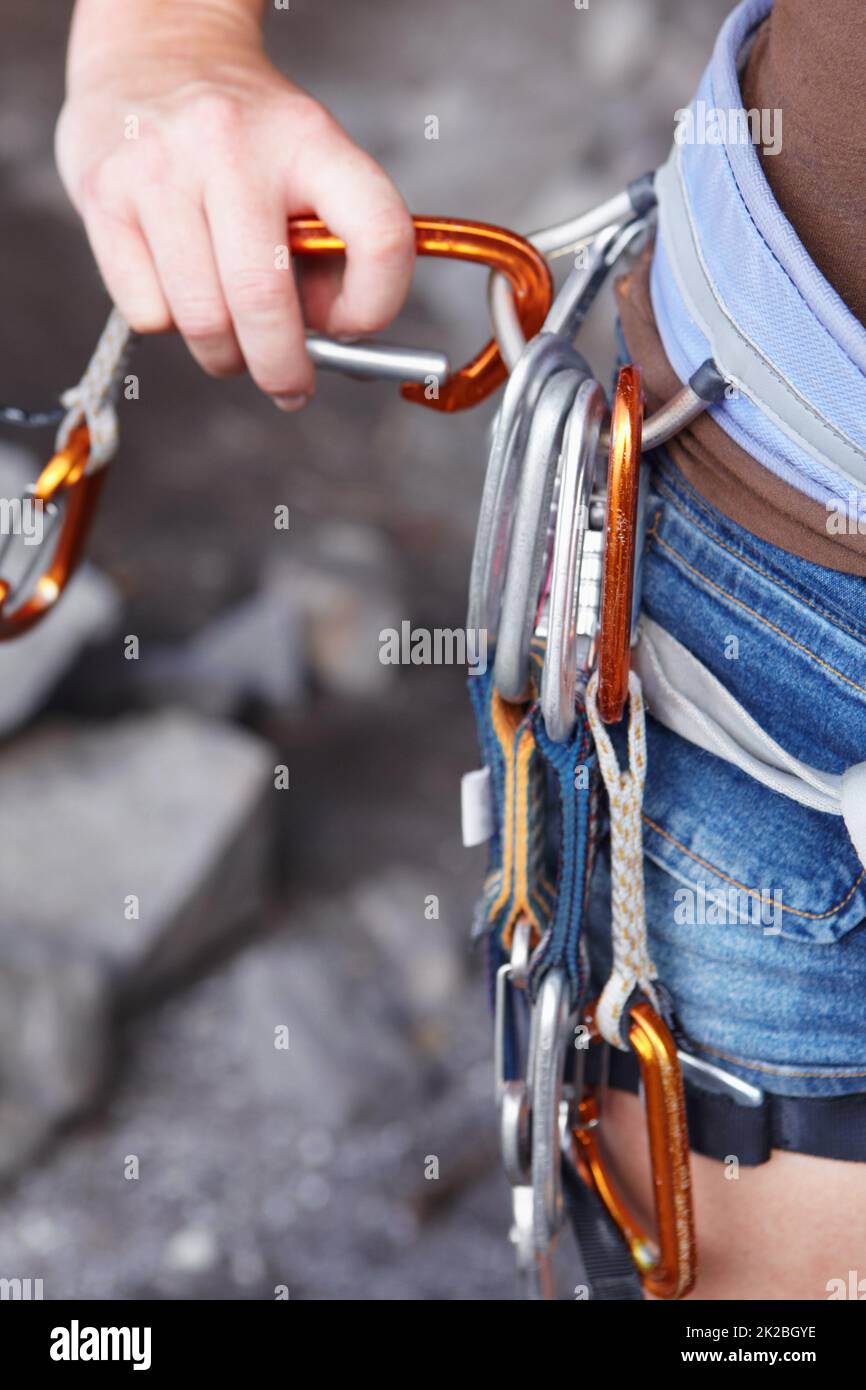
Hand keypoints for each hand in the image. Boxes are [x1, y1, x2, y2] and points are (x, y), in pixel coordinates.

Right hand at [56, 3, 414, 409]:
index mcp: (309, 139)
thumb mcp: (308, 168)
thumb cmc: (247, 140)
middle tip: (289, 388)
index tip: (353, 330)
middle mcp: (232, 145)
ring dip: (224, 356)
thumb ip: (330, 257)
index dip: (377, 304)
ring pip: (202, 321)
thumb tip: (338, 351)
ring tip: (230, 341)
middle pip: (265, 301)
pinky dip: (170, 325)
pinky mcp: (103, 194)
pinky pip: (148, 313)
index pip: (378, 234)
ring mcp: (160, 168)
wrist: (154, 55)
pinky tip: (178, 289)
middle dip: (282, 368)